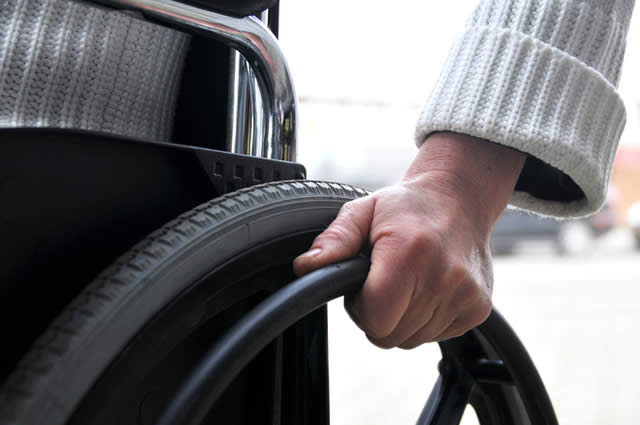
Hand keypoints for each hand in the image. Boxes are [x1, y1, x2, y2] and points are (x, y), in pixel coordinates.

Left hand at [293, 133, 524, 347]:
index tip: (364, 285)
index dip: (361, 307)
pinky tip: (427, 288)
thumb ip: (334, 241)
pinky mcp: (479, 308)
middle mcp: (445, 276)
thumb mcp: (363, 211)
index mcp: (410, 251)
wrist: (459, 198)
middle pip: (391, 335)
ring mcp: (466, 295)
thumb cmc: (405, 206)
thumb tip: (306, 267)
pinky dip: (425, 320)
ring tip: (406, 282)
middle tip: (384, 281)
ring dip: (401, 319)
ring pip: (412, 340)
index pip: (376, 318)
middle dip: (379, 314)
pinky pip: (435, 337)